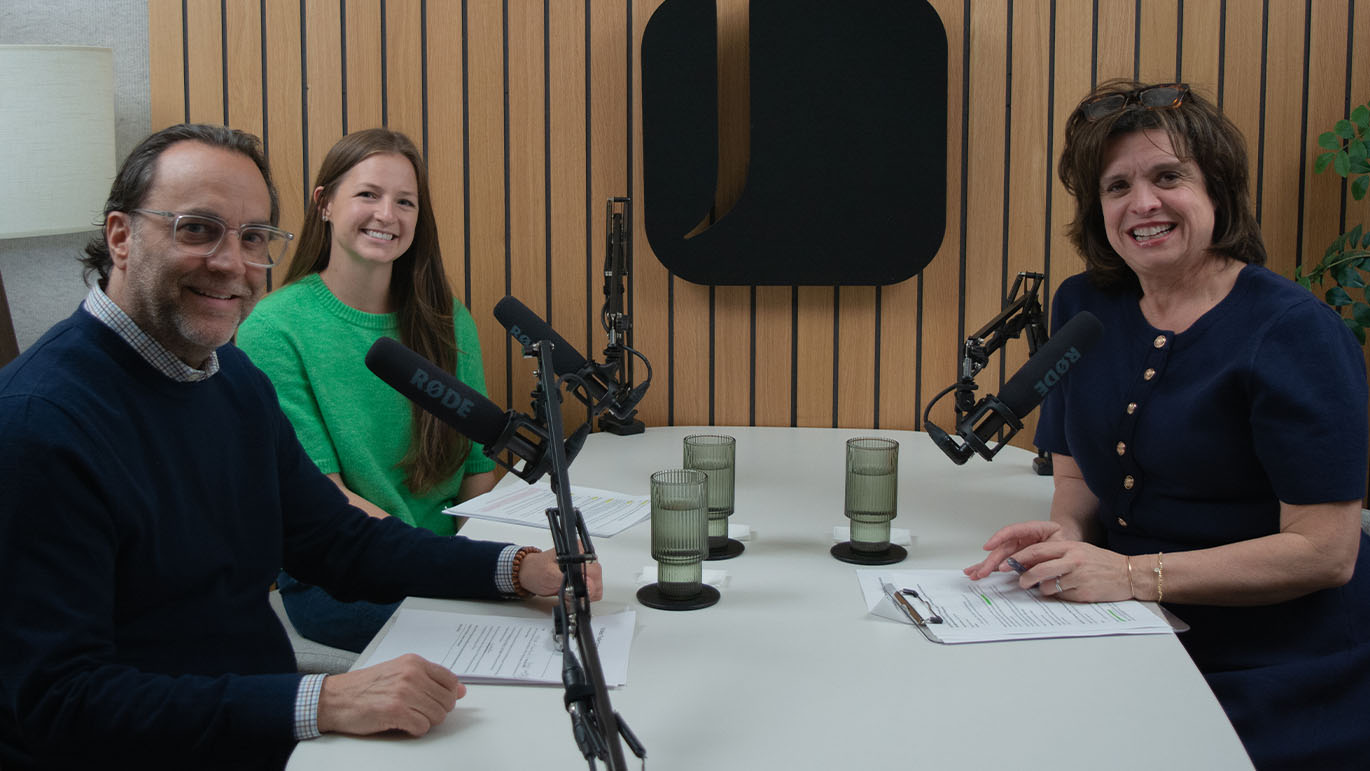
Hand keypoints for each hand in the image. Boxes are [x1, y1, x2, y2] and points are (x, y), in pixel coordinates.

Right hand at [316, 653, 464, 736]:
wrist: (334, 698)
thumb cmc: (364, 687)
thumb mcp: (398, 672)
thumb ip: (429, 679)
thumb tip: (460, 691)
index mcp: (413, 662)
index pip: (450, 680)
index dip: (448, 695)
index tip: (439, 701)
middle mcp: (411, 674)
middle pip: (446, 701)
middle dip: (436, 711)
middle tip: (418, 711)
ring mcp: (404, 692)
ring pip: (437, 716)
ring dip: (425, 721)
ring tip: (408, 717)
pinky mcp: (396, 711)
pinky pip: (422, 727)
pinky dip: (414, 730)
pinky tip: (401, 724)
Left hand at [518, 547, 603, 600]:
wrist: (528, 573)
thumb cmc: (536, 570)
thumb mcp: (550, 575)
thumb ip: (569, 581)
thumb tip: (588, 587)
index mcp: (579, 550)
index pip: (594, 571)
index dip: (587, 584)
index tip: (574, 591)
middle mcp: (584, 558)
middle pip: (597, 580)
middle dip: (584, 591)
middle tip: (568, 593)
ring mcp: (584, 568)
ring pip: (596, 588)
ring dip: (583, 595)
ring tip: (567, 593)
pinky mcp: (583, 577)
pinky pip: (590, 591)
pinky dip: (581, 596)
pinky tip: (570, 594)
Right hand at [963, 520, 1062, 579]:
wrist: (1069, 542)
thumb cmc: (1065, 541)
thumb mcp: (1061, 542)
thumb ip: (1047, 552)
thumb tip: (1032, 567)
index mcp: (1032, 530)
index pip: (1012, 531)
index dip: (999, 538)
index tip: (988, 547)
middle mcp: (1021, 538)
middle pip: (1002, 548)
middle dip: (990, 560)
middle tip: (982, 572)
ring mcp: (1017, 548)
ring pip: (998, 556)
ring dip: (985, 565)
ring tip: (973, 573)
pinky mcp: (1016, 557)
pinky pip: (1002, 562)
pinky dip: (991, 568)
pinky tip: (979, 572)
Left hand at [1010, 540, 1131, 602]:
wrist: (1129, 573)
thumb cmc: (1102, 563)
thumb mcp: (1078, 551)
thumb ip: (1057, 555)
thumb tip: (1030, 564)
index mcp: (1069, 547)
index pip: (1036, 551)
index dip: (1018, 558)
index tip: (1005, 565)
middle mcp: (1073, 560)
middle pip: (1039, 569)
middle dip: (1025, 578)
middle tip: (1021, 583)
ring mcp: (1079, 577)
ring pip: (1049, 586)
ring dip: (1045, 589)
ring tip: (1051, 588)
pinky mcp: (1084, 592)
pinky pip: (1062, 597)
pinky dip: (1060, 596)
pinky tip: (1069, 592)